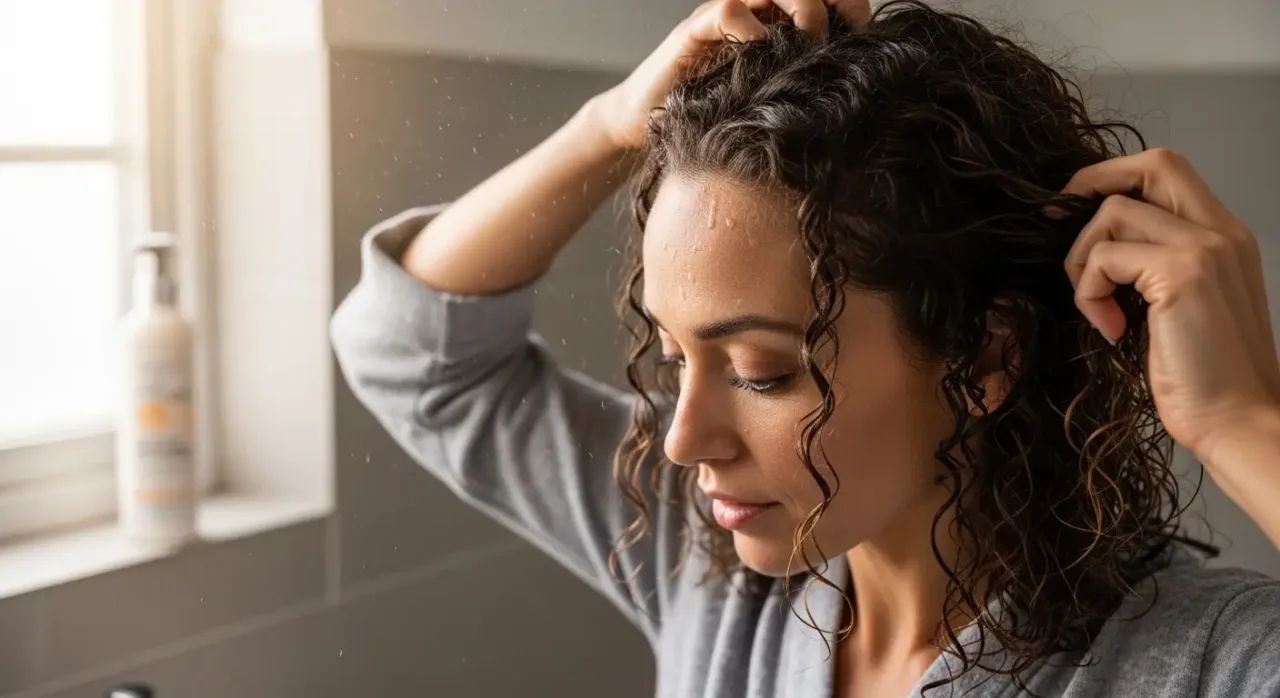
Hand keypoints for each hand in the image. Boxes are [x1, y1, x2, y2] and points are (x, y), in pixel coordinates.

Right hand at [594, 0, 869, 150]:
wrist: (643, 125)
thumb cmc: (710, 118)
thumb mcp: (764, 103)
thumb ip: (798, 91)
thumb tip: (852, 103)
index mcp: (772, 24)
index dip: (848, 6)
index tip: (866, 35)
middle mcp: (749, 12)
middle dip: (829, 5)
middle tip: (838, 40)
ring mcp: (719, 18)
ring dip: (798, 10)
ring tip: (806, 43)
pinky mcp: (692, 33)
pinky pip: (726, 10)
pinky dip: (750, 28)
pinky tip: (760, 54)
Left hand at [1062, 147, 1279, 462]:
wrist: (1238, 421)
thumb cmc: (1206, 377)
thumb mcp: (1180, 306)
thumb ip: (1154, 267)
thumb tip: (1097, 249)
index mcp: (1225, 237)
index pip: (1167, 170)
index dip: (1112, 178)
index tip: (1073, 213)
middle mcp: (1222, 232)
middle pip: (1152, 164)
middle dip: (1090, 184)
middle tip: (1057, 226)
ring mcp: (1204, 249)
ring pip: (1113, 213)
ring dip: (1084, 261)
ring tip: (1099, 307)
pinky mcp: (1181, 274)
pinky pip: (1103, 258)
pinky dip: (1089, 293)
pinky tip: (1111, 328)